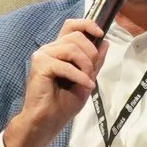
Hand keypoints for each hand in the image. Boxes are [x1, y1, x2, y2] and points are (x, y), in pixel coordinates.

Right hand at [2, 18, 109, 146]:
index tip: (100, 33)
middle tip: (92, 72)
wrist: (48, 121)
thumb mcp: (86, 79)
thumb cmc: (63, 104)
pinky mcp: (40, 66)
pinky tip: (84, 85)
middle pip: (76, 36)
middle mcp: (50, 49)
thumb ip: (95, 62)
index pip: (71, 25)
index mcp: (59, 50)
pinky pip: (65, 65)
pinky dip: (79, 76)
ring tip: (87, 80)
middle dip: (91, 54)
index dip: (87, 24)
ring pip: (72, 48)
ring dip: (86, 66)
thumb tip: (105, 43)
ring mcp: (43, 56)